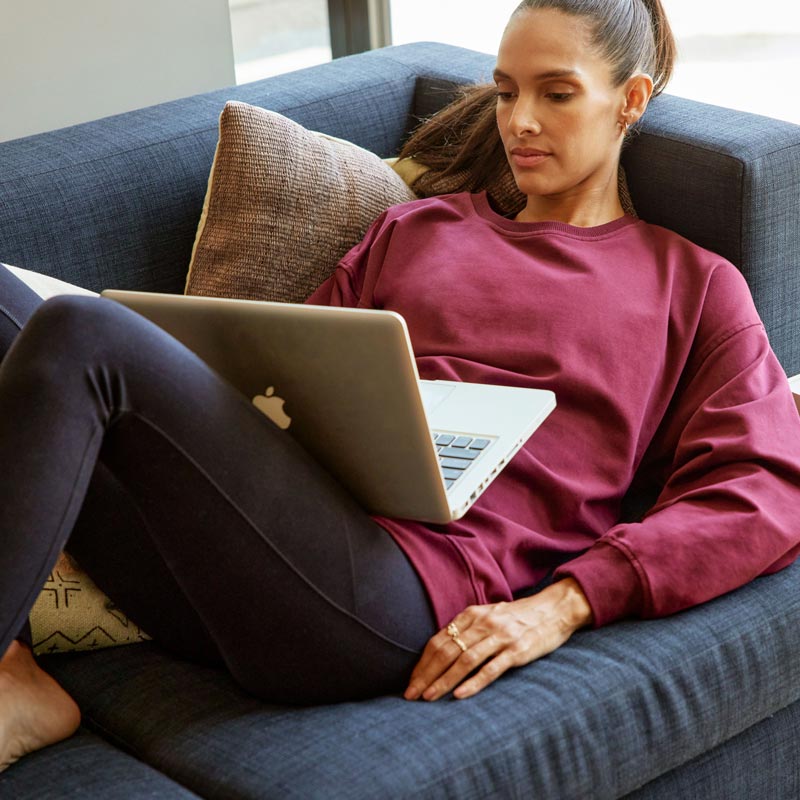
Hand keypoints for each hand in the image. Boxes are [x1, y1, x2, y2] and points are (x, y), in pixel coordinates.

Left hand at [404, 578, 592, 700]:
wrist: (553, 609)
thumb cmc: (517, 616)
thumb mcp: (488, 615)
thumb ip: (467, 629)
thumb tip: (441, 650)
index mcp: (472, 615)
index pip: (439, 640)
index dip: (422, 662)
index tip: (411, 681)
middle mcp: (483, 624)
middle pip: (446, 651)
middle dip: (426, 674)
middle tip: (411, 694)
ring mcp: (500, 637)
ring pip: (464, 660)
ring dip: (443, 680)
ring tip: (428, 697)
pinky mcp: (517, 650)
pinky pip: (491, 668)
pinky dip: (474, 682)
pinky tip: (460, 695)